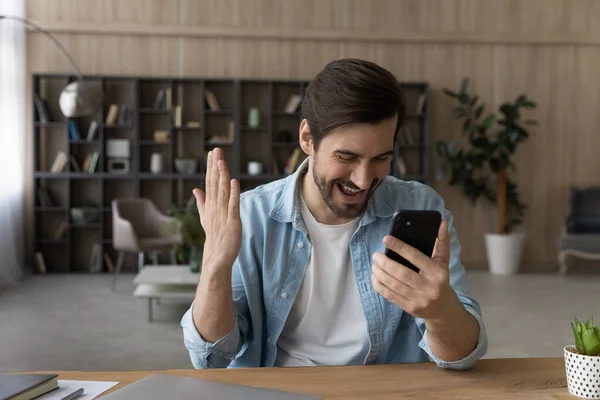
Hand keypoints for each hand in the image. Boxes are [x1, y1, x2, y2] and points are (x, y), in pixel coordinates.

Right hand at [193, 148, 241, 274]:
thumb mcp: (207, 216)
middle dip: (215, 166)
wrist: (217, 257)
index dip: (211, 167)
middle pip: (215, 183)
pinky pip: (233, 206)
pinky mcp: (232, 222)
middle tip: (216, 150)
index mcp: (210, 205)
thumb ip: (202, 202)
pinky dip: (233, 194)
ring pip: (222, 191)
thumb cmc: (215, 236)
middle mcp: (215, 207)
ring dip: (222, 176)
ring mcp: (223, 214)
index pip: (210, 182)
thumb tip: (196, 189)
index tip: (212, 152)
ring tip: (222, 161)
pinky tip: (233, 181)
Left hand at [371, 218, 454, 320]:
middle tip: (375, 255)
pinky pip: (390, 296)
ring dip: (380, 273)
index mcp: (437, 272)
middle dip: (385, 262)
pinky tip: (375, 278)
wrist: (443, 309)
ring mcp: (419, 299)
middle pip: (401, 273)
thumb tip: (442, 221)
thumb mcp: (443, 261)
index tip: (386, 239)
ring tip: (374, 264)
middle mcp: (429, 286)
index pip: (416, 257)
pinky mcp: (410, 308)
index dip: (400, 247)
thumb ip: (442, 242)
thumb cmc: (440, 280)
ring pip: (394, 285)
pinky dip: (380, 286)